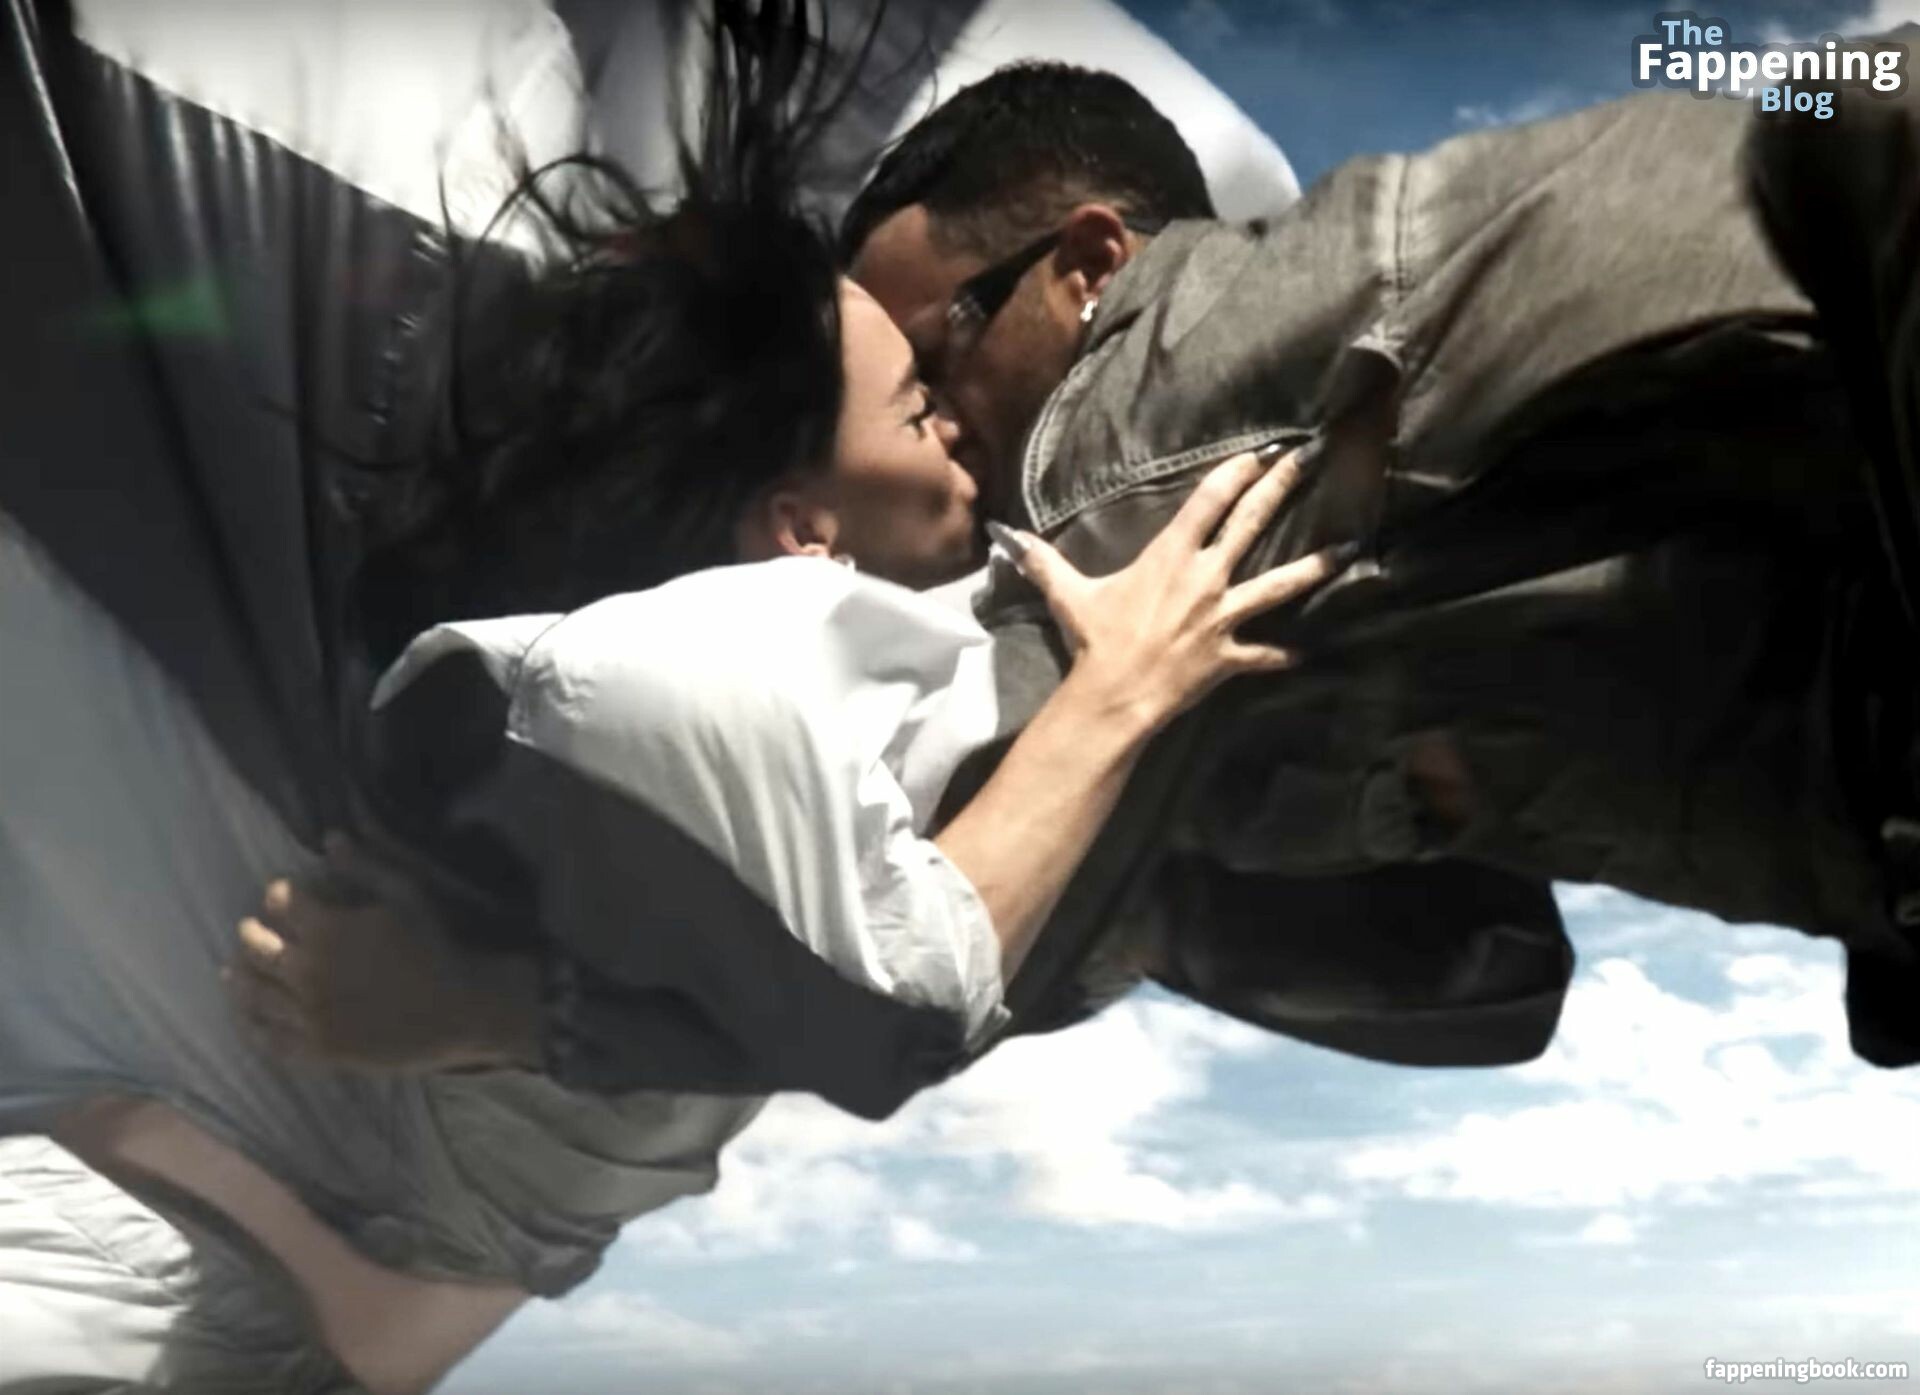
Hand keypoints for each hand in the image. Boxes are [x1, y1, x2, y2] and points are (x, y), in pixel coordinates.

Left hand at [226, 833, 541, 1073]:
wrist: (459, 1008)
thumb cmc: (435, 946)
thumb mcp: (407, 893)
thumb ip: (365, 866)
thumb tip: (330, 837)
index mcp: (327, 929)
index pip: (282, 903)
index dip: (278, 895)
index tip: (279, 894)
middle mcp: (308, 971)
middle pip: (256, 949)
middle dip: (249, 934)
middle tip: (248, 929)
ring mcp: (310, 1014)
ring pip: (254, 995)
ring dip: (238, 979)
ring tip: (231, 972)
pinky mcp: (318, 1049)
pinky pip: (271, 1040)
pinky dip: (251, 1028)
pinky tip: (246, 1020)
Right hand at [1001, 445, 1345, 731]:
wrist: (1117, 695)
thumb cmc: (1095, 640)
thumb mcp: (1067, 595)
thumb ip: (1044, 561)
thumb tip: (1007, 537)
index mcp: (1171, 556)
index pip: (1209, 502)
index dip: (1235, 473)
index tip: (1258, 453)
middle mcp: (1206, 578)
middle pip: (1251, 524)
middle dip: (1280, 489)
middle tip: (1307, 462)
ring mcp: (1225, 616)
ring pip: (1280, 584)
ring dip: (1314, 566)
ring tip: (1346, 548)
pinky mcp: (1231, 655)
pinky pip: (1263, 655)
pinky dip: (1281, 656)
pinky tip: (1302, 655)